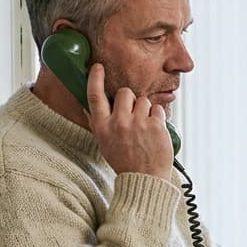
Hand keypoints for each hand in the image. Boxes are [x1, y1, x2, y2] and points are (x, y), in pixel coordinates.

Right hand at [86, 63, 174, 182]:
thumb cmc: (125, 162)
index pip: (94, 96)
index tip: (98, 67)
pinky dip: (158, 117)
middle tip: (133, 115)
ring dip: (145, 109)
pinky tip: (155, 131)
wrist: (145, 179)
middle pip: (124, 92)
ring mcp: (138, 123)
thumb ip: (98, 124)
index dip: (95, 78)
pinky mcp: (156, 125)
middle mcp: (119, 123)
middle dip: (130, 99)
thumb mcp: (104, 144)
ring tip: (145, 128)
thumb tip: (87, 107)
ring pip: (143, 99)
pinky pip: (158, 108)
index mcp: (103, 127)